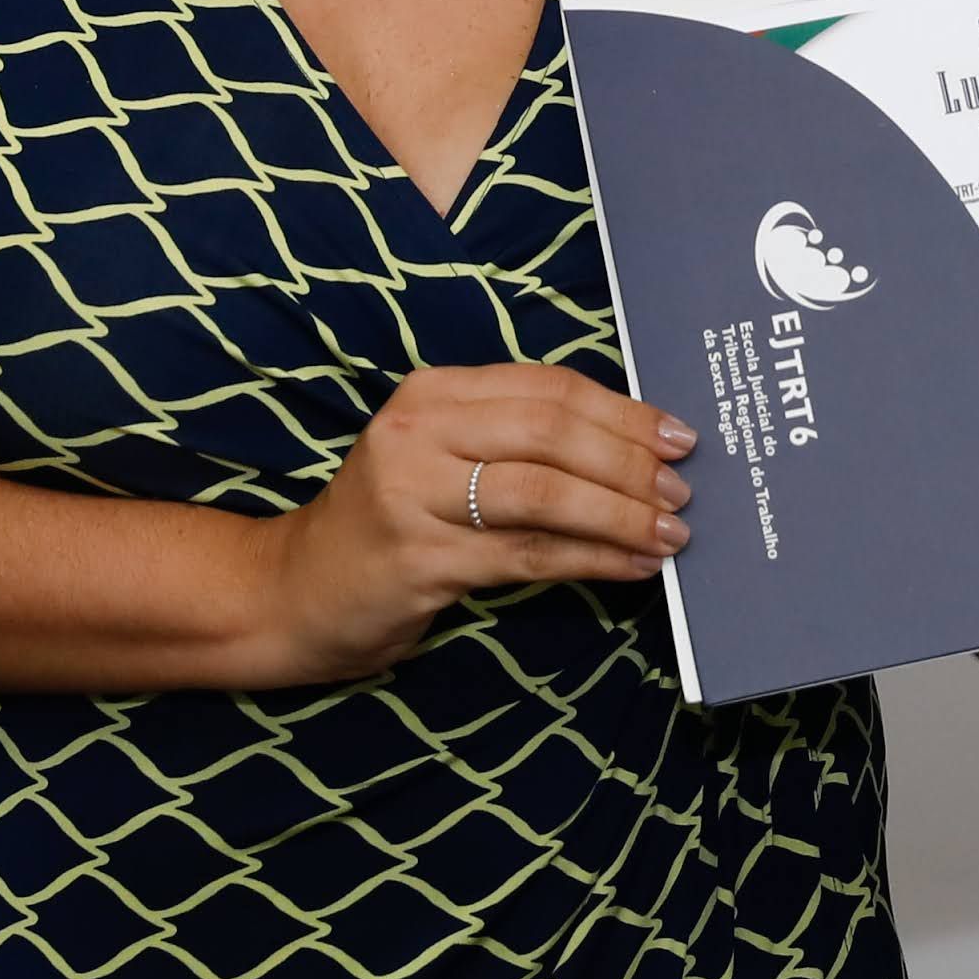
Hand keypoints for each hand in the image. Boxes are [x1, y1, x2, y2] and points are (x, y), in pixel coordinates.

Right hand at [263, 362, 693, 682]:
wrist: (296, 591)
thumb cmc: (393, 520)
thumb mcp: (443, 454)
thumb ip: (517, 437)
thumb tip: (635, 443)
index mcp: (434, 391)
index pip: (548, 388)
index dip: (622, 410)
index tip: (677, 435)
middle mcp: (420, 431)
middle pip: (552, 433)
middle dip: (629, 461)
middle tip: (681, 488)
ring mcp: (416, 495)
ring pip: (545, 494)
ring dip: (620, 514)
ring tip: (671, 532)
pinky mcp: (421, 559)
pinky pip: (529, 555)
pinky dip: (592, 559)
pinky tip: (632, 566)